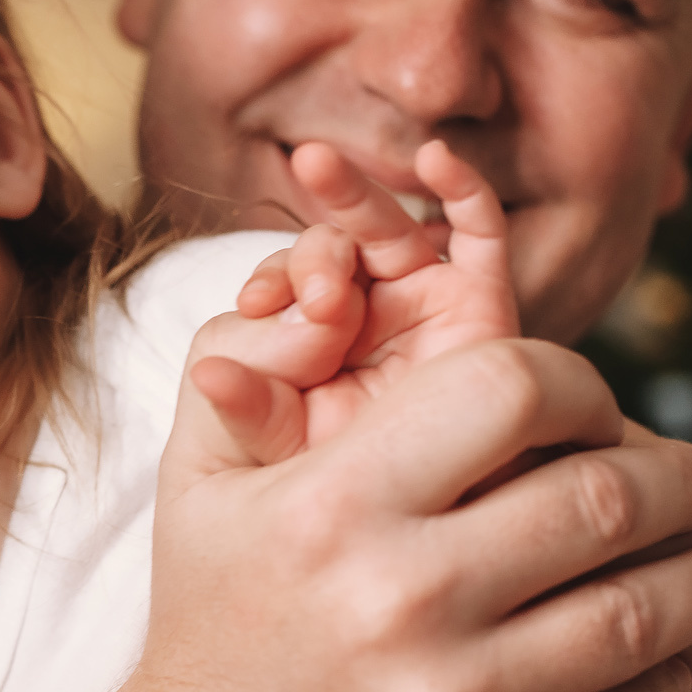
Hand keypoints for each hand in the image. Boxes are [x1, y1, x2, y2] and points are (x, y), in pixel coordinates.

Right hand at [141, 331, 691, 691]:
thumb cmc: (214, 626)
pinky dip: (669, 674)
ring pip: (650, 611)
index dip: (581, 386)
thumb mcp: (200, 487)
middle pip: (609, 497)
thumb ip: (252, 369)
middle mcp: (396, 602)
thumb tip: (334, 287)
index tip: (587, 414)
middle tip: (687, 483)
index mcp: (332, 507)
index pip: (515, 388)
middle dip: (677, 478)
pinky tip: (659, 655)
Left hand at [186, 139, 519, 467]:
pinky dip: (462, 190)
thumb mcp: (269, 452)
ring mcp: (423, 304)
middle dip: (313, 256)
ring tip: (316, 167)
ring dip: (354, 200)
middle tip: (315, 296)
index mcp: (306, 335)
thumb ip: (240, 408)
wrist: (411, 532)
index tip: (255, 305)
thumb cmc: (332, 494)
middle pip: (333, 245)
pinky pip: (479, 239)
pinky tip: (434, 159)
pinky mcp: (484, 309)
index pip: (284, 282)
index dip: (270, 281)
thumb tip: (207, 373)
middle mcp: (365, 312)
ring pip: (389, 230)